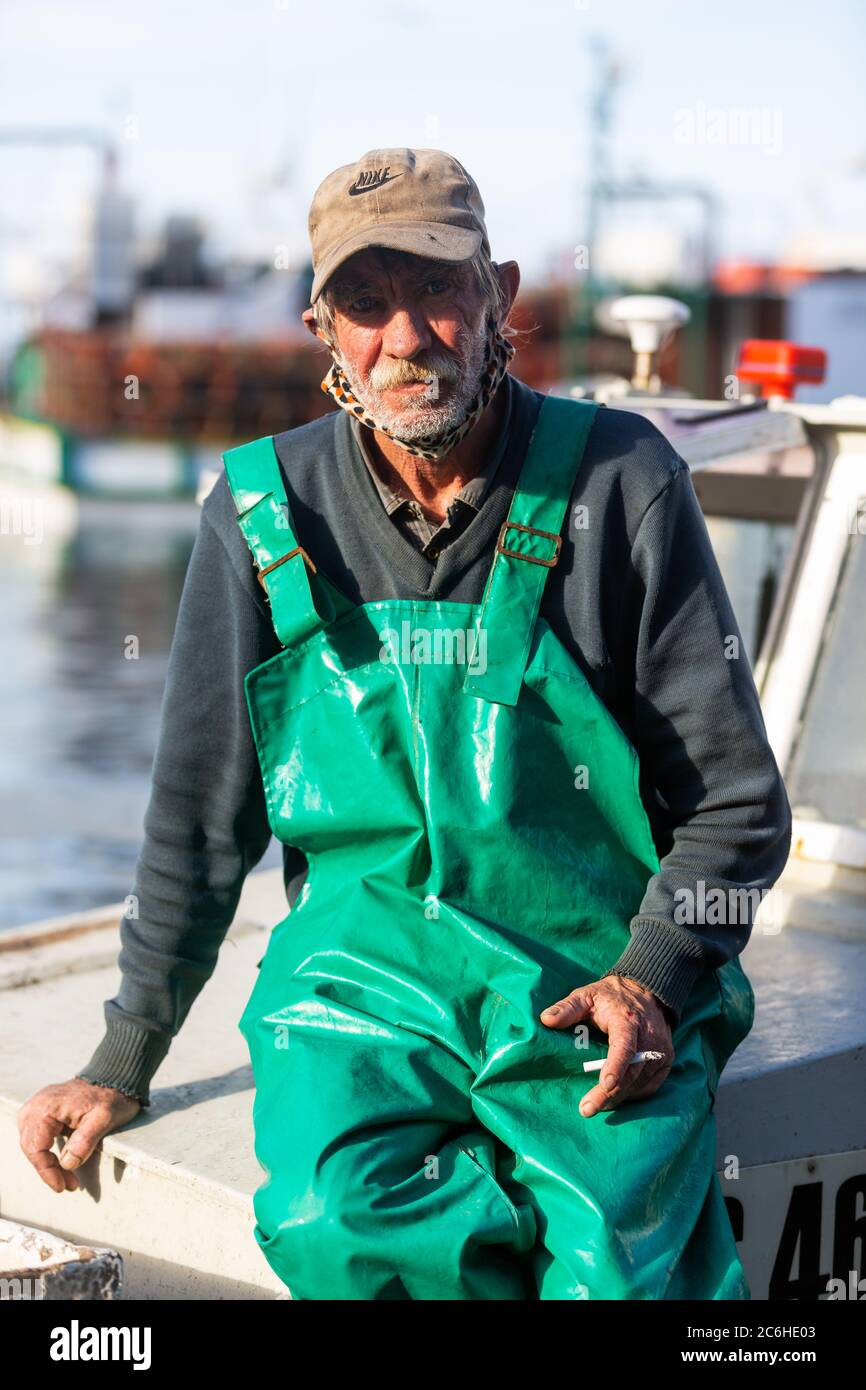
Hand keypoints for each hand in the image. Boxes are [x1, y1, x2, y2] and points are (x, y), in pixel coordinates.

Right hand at [18, 1078, 141, 1191]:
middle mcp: (37, 1105)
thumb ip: (85, 1141)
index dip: (47, 1171)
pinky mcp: (43, 1109)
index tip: (63, 1186)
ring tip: (65, 1177)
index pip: (36, 1147)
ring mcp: (38, 1106)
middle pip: (30, 1146)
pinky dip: (46, 1151)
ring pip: (31, 1142)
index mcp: (47, 1108)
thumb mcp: (104, 1119)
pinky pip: (36, 1135)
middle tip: (67, 1184)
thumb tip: (67, 1164)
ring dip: (45, 1162)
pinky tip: (60, 1161)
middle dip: (48, 1169)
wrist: (115, 1077)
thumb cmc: (111, 1097)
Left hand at [540, 975, 673, 1116]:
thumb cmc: (610, 997)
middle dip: (609, 1094)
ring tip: (596, 1106)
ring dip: (619, 1097)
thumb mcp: (586, 995)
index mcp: (627, 1020)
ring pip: (640, 1082)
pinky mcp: (666, 1060)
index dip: (616, 1066)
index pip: (624, 1046)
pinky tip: (616, 1098)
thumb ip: (567, 1008)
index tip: (605, 1084)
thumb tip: (546, 1020)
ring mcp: (660, 1051)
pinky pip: (650, 1085)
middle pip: (631, 1072)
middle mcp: (649, 1037)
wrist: (647, 992)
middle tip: (586, 1109)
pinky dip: (633, 1094)